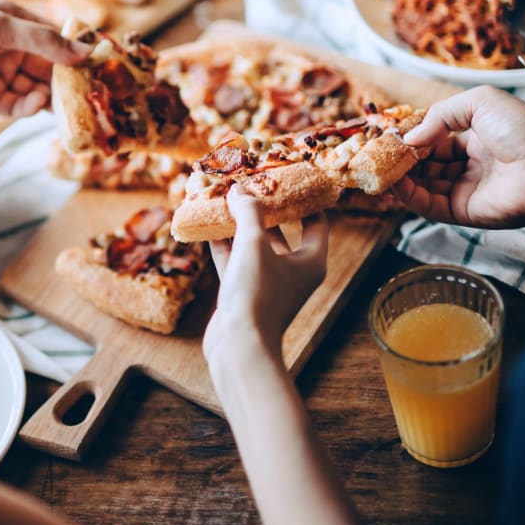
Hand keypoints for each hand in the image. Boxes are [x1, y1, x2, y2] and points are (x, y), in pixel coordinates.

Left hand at [0, 0, 87, 116]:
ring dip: (51, 97)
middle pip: (52, 68)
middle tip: (89, 95)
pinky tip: (33, 105)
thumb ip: (41, 40)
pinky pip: (18, 106)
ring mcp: (1, 74)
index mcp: (17, 23)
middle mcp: (12, 49)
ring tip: (60, 104)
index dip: (79, 52)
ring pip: (38, 90)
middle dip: (69, 81)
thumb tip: (82, 52)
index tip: (102, 66)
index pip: (58, 39)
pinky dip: (29, 108)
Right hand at [204, 186, 327, 361]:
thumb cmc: (257, 294)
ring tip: (225, 199)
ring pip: (253, 245)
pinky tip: (208, 224)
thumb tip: (240, 189)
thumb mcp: (255, 244)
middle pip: (281, 231)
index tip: (291, 178)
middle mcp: (292, 271)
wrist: (238, 346)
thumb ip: (248, 213)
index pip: (316, 222)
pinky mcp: (243, 292)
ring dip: (239, 224)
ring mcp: (266, 283)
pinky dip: (223, 243)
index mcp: (310, 261)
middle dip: (264, 208)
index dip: (305, 199)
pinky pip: (234, 260)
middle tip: (250, 184)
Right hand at [395, 85, 524, 227]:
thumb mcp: (480, 102)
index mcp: (475, 141)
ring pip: (422, 186)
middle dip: (402, 160)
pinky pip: (428, 206)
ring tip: (381, 167)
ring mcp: (464, 191)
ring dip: (400, 177)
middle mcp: (468, 167)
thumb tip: (410, 138)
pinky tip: (395, 183)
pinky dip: (408, 196)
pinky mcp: (462, 212)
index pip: (434, 142)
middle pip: (424, 166)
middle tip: (379, 153)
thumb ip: (440, 115)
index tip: (391, 137)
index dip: (413, 140)